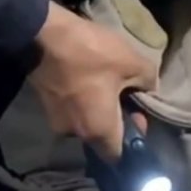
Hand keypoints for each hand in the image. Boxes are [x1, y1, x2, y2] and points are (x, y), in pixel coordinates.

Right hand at [28, 2, 155, 160]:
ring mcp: (56, 120)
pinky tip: (88, 76)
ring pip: (86, 121)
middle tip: (126, 93)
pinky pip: (72, 108)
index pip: (117, 156)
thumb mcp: (133, 63)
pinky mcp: (45, 103)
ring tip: (106, 81)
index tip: (138, 116)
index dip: (132, 141)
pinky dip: (82, 98)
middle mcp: (75, 133)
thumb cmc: (91, 55)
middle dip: (117, 119)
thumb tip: (147, 89)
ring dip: (98, 106)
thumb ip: (149, 82)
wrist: (41, 34)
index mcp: (98, 132)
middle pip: (102, 137)